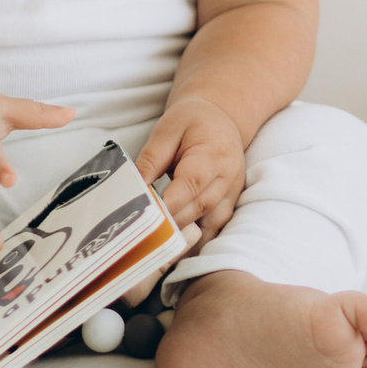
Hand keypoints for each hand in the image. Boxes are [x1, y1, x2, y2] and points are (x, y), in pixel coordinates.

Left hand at [137, 97, 249, 238]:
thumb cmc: (191, 122)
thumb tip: (134, 189)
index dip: (168, 205)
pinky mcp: (230, 204)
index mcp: (211, 155)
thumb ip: (150, 160)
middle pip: (198, 208)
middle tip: (142, 237)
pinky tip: (177, 247)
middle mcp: (227, 178)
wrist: (221, 119)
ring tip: (158, 248)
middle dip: (171, 224)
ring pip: (210, 225)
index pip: (190, 185)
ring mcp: (232, 193)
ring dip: (185, 237)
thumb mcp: (166, 131)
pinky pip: (216, 229)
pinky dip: (198, 240)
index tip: (144, 218)